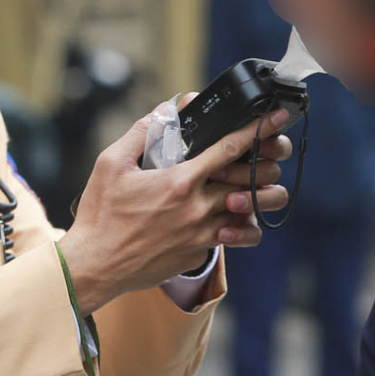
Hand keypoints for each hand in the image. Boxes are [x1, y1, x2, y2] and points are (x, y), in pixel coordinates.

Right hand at [60, 105, 293, 312]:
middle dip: (267, 163)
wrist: (96, 266)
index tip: (278, 118)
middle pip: (252, 182)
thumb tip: (168, 109)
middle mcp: (198, 208)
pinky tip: (231, 214)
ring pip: (250, 212)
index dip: (258, 130)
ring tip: (254, 184)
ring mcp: (202, 234)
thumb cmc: (101, 215)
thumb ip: (143, 132)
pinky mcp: (199, 252)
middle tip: (271, 152)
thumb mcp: (112, 163)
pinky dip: (240, 224)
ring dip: (256, 195)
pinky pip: (234, 236)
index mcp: (180, 182)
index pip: (230, 149)